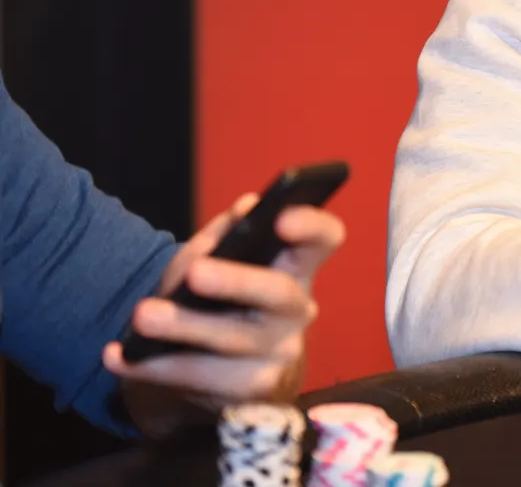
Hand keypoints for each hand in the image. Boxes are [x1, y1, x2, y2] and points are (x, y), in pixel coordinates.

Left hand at [103, 193, 345, 435]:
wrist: (212, 371)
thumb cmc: (216, 299)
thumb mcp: (215, 259)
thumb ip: (227, 233)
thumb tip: (247, 206)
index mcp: (296, 266)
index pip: (323, 240)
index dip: (312, 227)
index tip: (282, 218)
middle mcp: (298, 309)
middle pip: (279, 293)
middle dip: (237, 281)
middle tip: (196, 273)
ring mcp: (280, 352)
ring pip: (234, 340)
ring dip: (184, 327)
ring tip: (142, 317)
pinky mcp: (253, 390)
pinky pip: (203, 377)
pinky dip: (156, 367)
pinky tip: (120, 357)